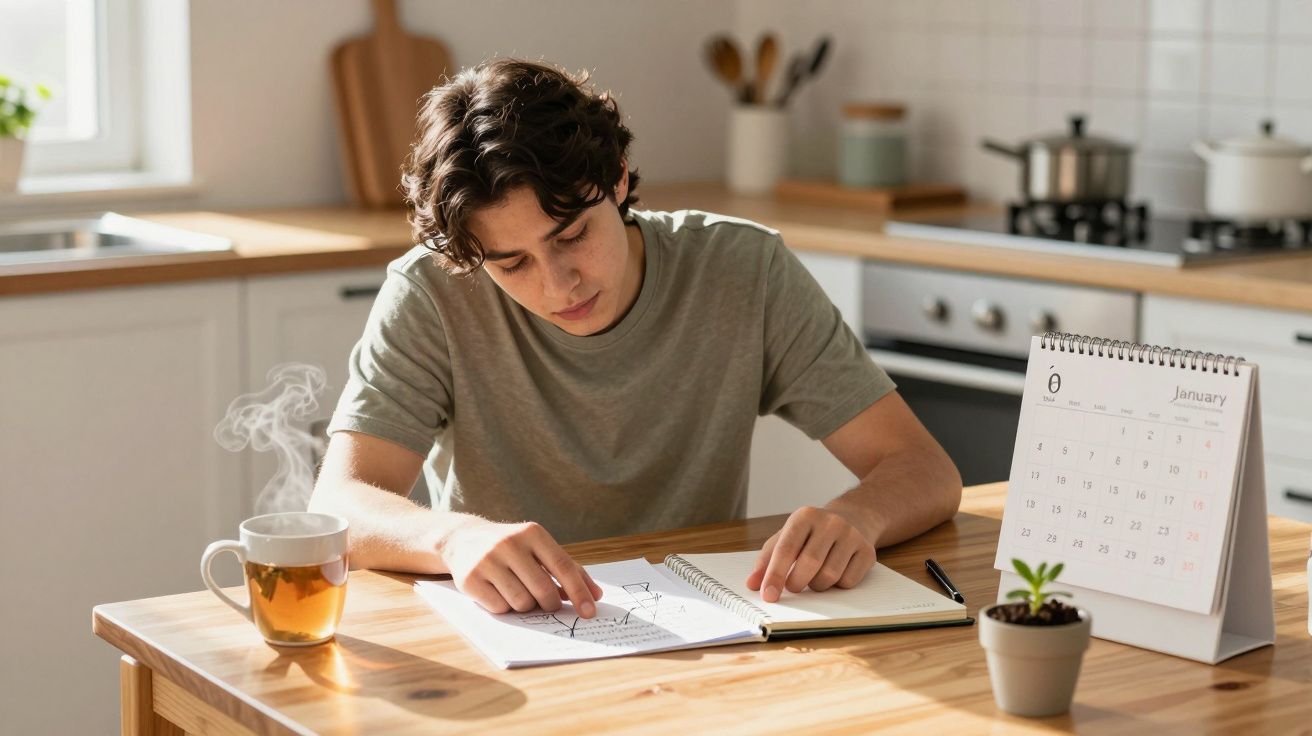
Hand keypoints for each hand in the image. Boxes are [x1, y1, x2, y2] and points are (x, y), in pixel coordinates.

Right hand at [439, 517, 603, 617]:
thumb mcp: (539, 548)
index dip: (579, 591)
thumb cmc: (512, 547)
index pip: (562, 567)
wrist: (462, 538)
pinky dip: (505, 607)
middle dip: (551, 604)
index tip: (590, 611)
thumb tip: (595, 595)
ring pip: (522, 603)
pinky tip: (499, 592)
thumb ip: (568, 569)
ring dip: (526, 606)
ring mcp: (487, 561)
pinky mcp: (470, 579)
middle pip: (543, 590)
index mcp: (532, 533)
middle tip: (549, 604)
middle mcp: (509, 544)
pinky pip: (500, 608)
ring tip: (518, 592)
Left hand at [745, 506, 875, 602]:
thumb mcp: (787, 537)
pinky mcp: (868, 551)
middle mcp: (830, 522)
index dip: (775, 574)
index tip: (768, 595)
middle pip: (809, 564)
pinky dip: (837, 586)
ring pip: (830, 576)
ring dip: (816, 586)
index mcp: (805, 516)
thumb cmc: (812, 533)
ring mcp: (852, 536)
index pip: (786, 548)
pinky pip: (848, 582)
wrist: (853, 518)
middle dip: (796, 583)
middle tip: (792, 587)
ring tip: (814, 577)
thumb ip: (767, 559)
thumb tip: (752, 584)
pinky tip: (835, 573)